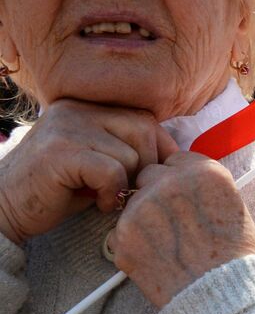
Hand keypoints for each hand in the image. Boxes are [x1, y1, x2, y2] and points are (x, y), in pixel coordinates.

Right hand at [0, 100, 174, 244]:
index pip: (143, 118)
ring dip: (126, 183)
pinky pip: (112, 171)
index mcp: (85, 106)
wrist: (5, 208)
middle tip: (128, 190)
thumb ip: (127, 148)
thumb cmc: (58, 190)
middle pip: (143, 130)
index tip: (158, 174)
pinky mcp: (60, 152)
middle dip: (146, 166)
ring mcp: (66, 127)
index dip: (160, 148)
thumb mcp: (96, 160)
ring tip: (105, 196)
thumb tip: (178, 157)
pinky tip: (97, 202)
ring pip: (130, 153)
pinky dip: (112, 192)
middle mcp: (75, 109)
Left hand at [109, 152, 254, 308]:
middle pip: (148, 175)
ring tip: (168, 246)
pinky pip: (120, 231)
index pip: (176, 159)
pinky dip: (133, 243)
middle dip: (155, 193)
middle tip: (173, 222)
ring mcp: (143, 207)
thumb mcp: (233, 206)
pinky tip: (156, 258)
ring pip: (131, 203)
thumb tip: (181, 182)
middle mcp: (171, 181)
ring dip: (143, 218)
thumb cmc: (235, 255)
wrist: (224, 295)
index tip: (184, 197)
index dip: (179, 179)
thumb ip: (203, 187)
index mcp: (204, 171)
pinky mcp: (124, 234)